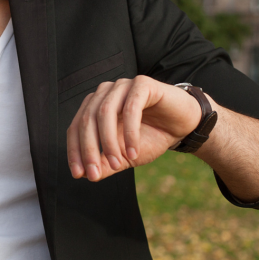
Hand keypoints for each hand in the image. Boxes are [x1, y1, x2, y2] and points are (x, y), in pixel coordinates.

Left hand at [66, 76, 203, 181]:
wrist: (183, 126)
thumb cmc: (152, 137)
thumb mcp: (126, 156)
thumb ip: (105, 163)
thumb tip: (85, 175)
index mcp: (94, 106)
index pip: (75, 128)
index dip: (74, 151)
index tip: (78, 174)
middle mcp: (105, 93)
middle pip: (87, 120)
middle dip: (89, 149)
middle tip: (95, 174)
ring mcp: (122, 86)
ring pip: (105, 112)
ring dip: (109, 142)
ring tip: (118, 163)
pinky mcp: (142, 83)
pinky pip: (131, 107)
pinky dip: (130, 132)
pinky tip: (135, 151)